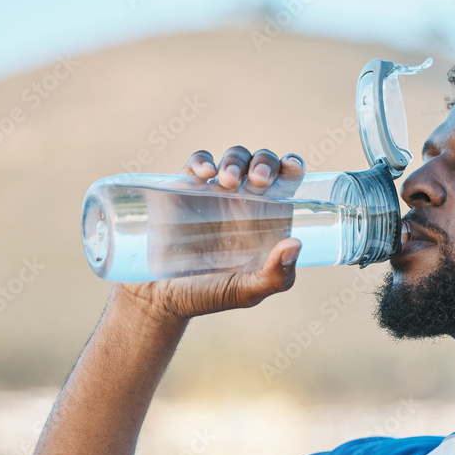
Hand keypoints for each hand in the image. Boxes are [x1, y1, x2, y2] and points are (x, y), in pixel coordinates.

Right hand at [112, 146, 306, 324]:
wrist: (159, 296)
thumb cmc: (208, 294)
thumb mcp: (247, 292)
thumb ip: (276, 276)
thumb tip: (295, 243)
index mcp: (267, 218)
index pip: (287, 182)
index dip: (292, 166)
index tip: (291, 168)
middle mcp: (245, 200)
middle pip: (262, 163)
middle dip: (265, 161)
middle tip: (258, 180)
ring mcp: (214, 191)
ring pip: (234, 157)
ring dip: (236, 161)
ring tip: (229, 181)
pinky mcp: (184, 188)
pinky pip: (197, 163)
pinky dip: (202, 160)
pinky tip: (206, 174)